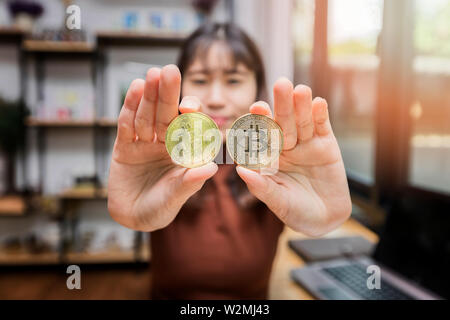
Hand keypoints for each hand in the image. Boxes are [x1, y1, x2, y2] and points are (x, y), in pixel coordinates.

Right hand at [107, 65, 216, 231]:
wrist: (131, 217)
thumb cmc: (159, 209)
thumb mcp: (174, 198)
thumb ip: (189, 183)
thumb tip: (211, 168)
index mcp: (185, 153)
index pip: (189, 130)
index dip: (190, 116)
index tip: (189, 105)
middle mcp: (167, 144)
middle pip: (168, 115)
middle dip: (168, 95)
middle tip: (170, 70)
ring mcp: (146, 143)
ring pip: (148, 115)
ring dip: (150, 96)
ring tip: (152, 74)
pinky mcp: (125, 146)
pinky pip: (127, 125)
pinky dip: (130, 108)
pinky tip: (135, 88)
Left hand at [236, 78, 351, 236]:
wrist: (325, 219)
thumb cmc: (296, 212)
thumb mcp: (278, 201)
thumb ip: (261, 186)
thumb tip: (240, 170)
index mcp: (268, 157)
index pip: (262, 136)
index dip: (259, 121)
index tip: (256, 107)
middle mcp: (284, 147)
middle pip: (282, 122)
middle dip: (282, 105)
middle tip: (280, 84)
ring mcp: (305, 144)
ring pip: (302, 121)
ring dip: (302, 105)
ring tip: (300, 89)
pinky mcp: (326, 145)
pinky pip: (322, 127)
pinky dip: (321, 115)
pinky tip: (318, 102)